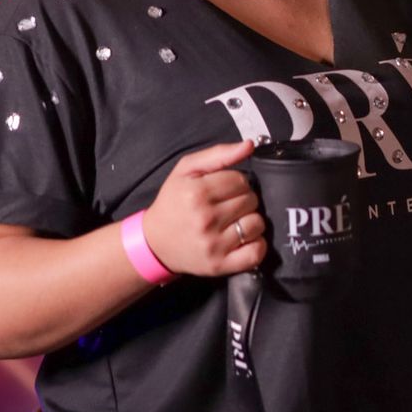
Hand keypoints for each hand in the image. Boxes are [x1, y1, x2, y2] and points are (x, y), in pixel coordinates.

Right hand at [140, 140, 265, 276]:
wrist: (155, 242)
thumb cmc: (173, 203)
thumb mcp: (186, 171)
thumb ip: (218, 154)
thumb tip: (249, 145)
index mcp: (196, 193)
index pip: (241, 180)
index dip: (236, 182)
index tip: (224, 190)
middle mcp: (205, 218)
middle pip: (251, 201)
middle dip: (243, 200)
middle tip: (226, 206)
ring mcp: (213, 244)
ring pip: (257, 224)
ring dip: (251, 222)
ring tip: (233, 222)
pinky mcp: (220, 265)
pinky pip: (256, 252)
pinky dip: (256, 245)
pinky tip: (243, 240)